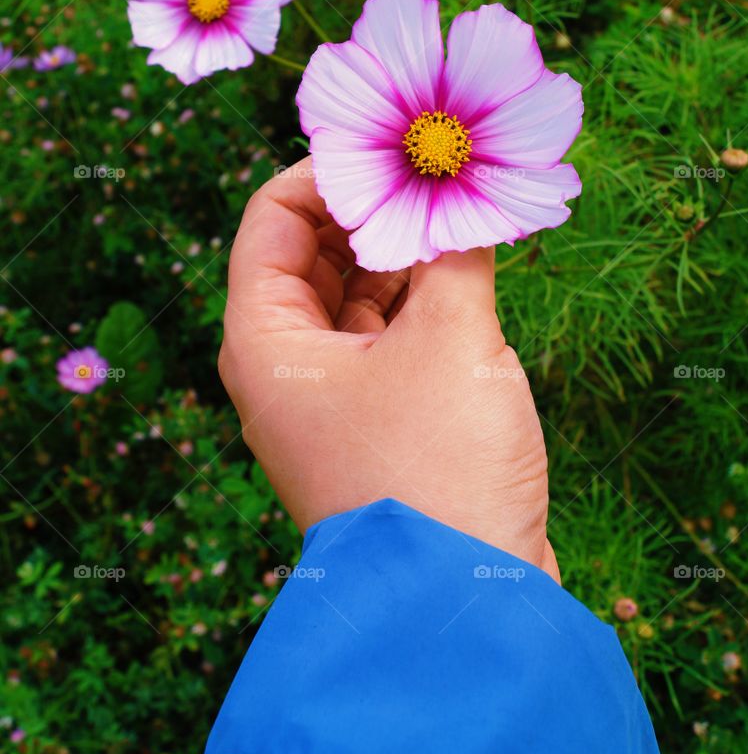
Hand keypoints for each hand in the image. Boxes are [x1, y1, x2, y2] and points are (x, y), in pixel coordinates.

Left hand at [218, 158, 559, 580]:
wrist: (464, 606)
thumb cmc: (437, 468)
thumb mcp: (451, 338)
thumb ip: (456, 249)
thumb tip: (465, 188)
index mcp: (266, 341)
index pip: (275, 218)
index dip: (331, 170)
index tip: (399, 147)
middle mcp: (286, 367)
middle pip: (318, 254)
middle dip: (380, 211)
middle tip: (445, 172)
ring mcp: (332, 400)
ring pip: (361, 297)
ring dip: (410, 256)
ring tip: (469, 213)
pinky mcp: (379, 426)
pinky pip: (392, 340)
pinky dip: (426, 304)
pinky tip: (475, 273)